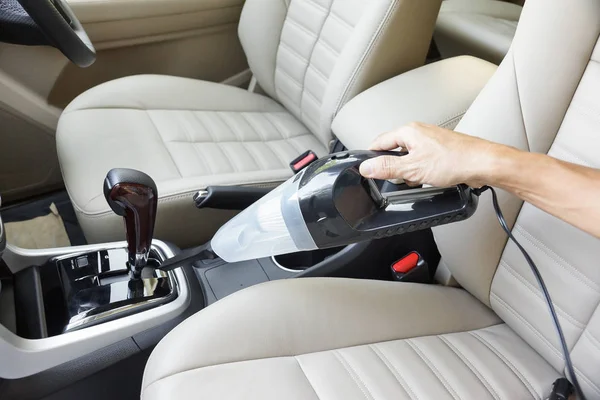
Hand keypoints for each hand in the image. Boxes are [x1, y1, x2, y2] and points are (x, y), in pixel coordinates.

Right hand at [359, 122, 499, 187]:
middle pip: (394, 151)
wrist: (482, 163)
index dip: (371, 157)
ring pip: (408, 159)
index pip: (379, 142)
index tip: (368, 170)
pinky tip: (430, 179)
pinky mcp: (440, 151)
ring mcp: (430, 141)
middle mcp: (419, 132)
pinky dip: (422, 172)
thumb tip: (367, 167)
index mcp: (408, 131)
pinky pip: (422, 162)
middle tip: (400, 178)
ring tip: (419, 179)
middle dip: (394, 168)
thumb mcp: (413, 168)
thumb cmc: (455, 160)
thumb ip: (387, 167)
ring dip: (409, 172)